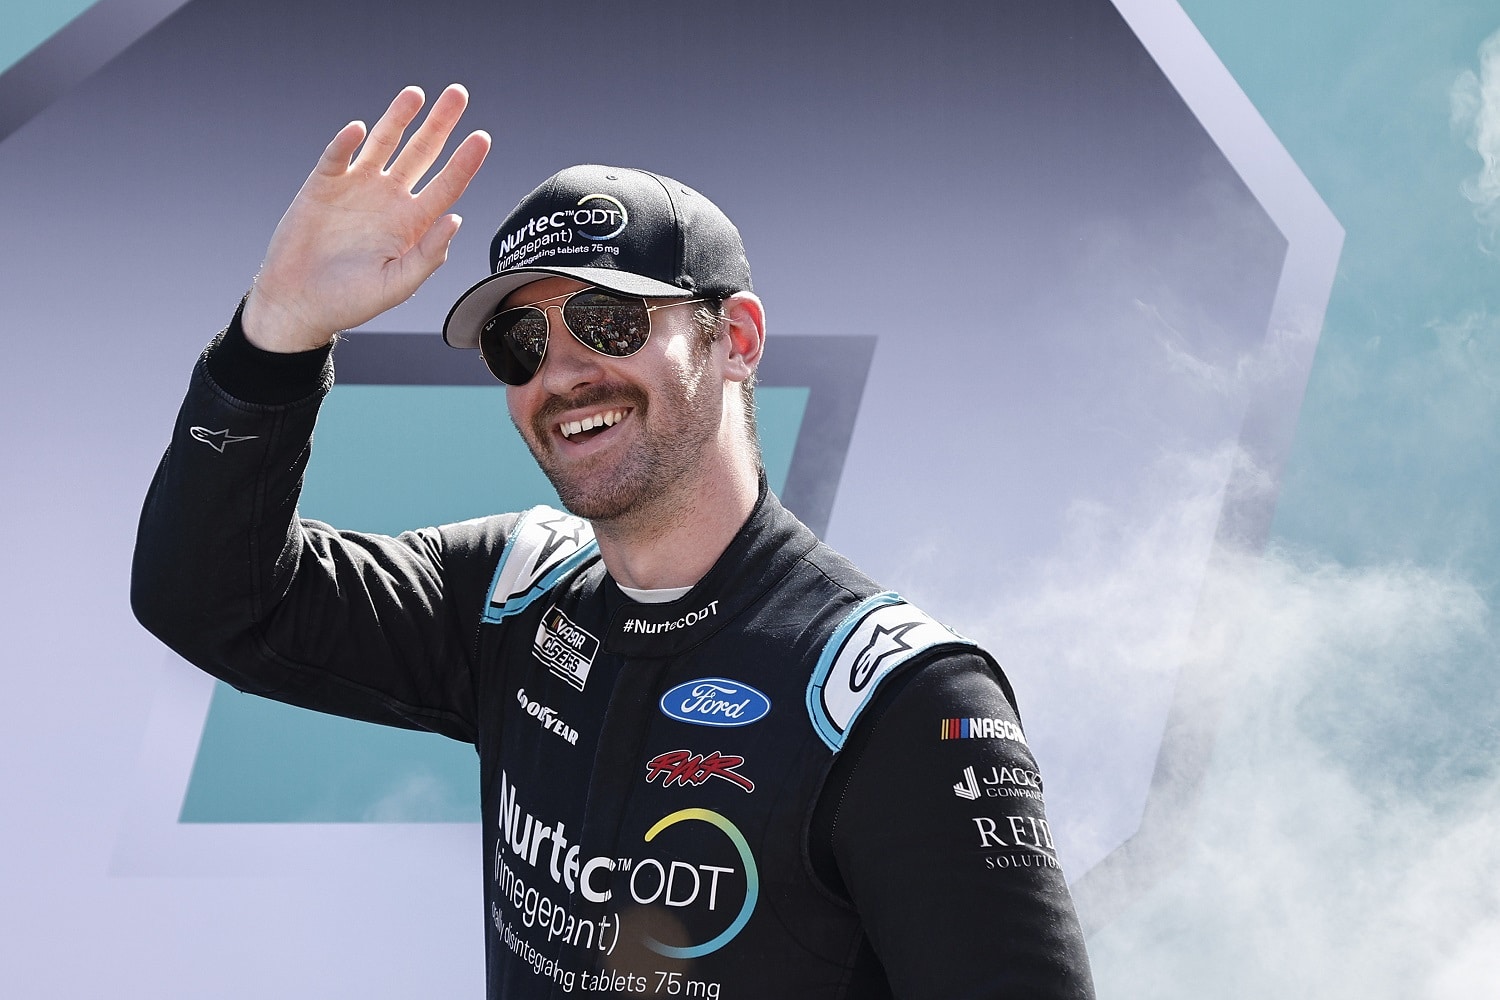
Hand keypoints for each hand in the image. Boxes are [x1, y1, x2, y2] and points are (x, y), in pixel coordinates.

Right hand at [243, 85, 490, 351]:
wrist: (300, 303)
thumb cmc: (351, 301)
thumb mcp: (396, 285)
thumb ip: (428, 255)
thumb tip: (455, 219)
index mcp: (412, 224)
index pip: (446, 186)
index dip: (465, 162)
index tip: (482, 138)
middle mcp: (390, 200)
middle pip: (421, 153)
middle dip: (440, 124)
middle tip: (458, 94)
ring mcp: (357, 188)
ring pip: (384, 143)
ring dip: (399, 117)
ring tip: (416, 94)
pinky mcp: (323, 185)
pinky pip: (338, 156)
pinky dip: (346, 142)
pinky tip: (359, 129)